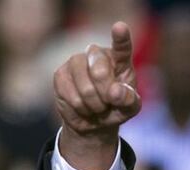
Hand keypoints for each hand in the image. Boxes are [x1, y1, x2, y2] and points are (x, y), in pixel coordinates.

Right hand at [53, 21, 140, 169]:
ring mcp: (76, 62)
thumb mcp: (129, 107)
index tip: (120, 28)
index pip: (121, 47)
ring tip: (97, 107)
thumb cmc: (116, 108)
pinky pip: (73, 98)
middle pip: (100, 72)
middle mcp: (97, 55)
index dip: (120, 38)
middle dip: (106, 95)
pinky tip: (83, 107)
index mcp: (119, 59)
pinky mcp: (60, 74)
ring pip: (86, 89)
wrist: (94, 121)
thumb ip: (128, 99)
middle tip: (109, 103)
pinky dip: (81, 109)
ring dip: (95, 106)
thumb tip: (115, 93)